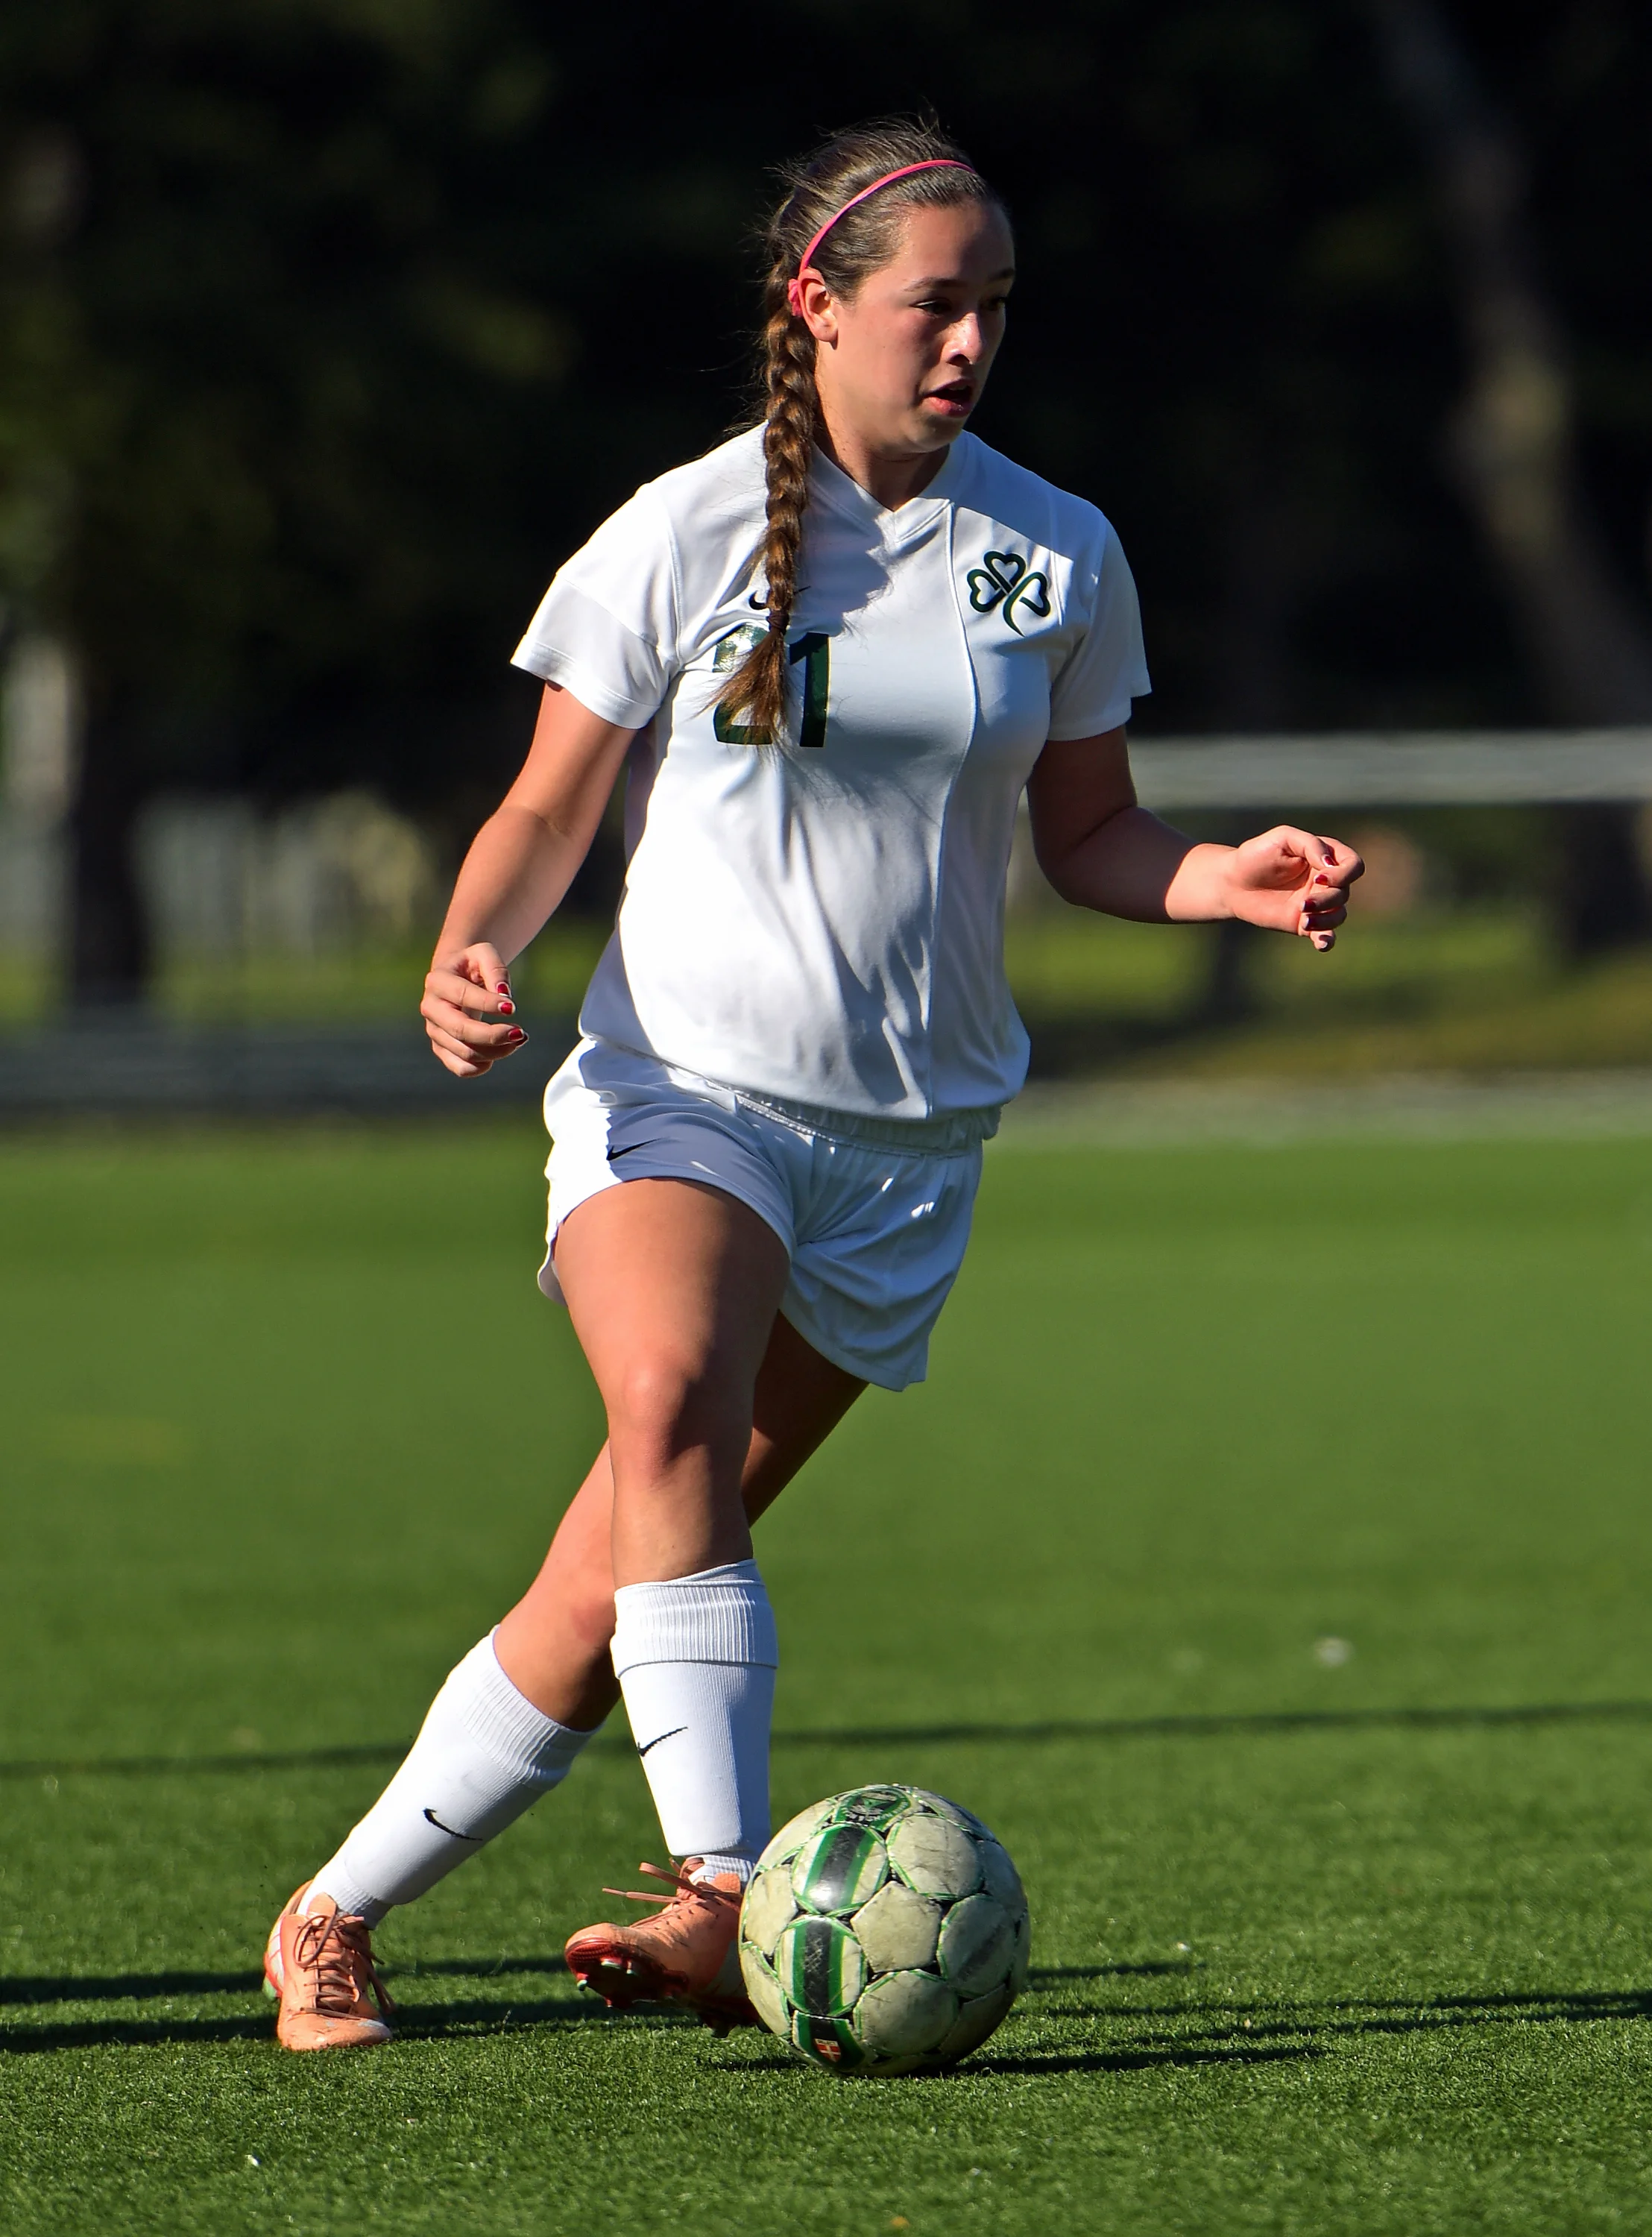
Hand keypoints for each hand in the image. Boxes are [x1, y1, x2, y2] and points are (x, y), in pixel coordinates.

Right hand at [421, 941, 527, 1077]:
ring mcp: (434, 1031)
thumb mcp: (485, 954)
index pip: (462, 995)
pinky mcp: (441, 1048)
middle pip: (460, 1030)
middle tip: (520, 1033)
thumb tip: (504, 995)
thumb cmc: (472, 965)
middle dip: (493, 1036)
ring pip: (465, 1052)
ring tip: (519, 1038)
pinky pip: (461, 1068)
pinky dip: (484, 1066)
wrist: (455, 978)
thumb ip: (496, 969)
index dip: (488, 1004)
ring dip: (496, 1051)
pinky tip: (502, 1051)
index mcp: (438, 981)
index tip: (512, 1008)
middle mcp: (430, 1008)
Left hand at [1223, 827, 1363, 950]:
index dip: (1344, 874)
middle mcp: (1325, 881)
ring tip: (1303, 918)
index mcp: (1325, 858)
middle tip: (1303, 903)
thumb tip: (1330, 865)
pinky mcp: (1303, 923)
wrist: (1232, 882)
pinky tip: (1321, 943)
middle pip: (1345, 893)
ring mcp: (1316, 903)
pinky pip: (1325, 936)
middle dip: (1327, 899)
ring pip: (1339, 915)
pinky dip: (1327, 941)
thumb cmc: (1256, 855)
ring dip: (1326, 919)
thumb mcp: (1283, 838)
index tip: (1319, 876)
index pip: (1354, 866)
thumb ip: (1311, 845)